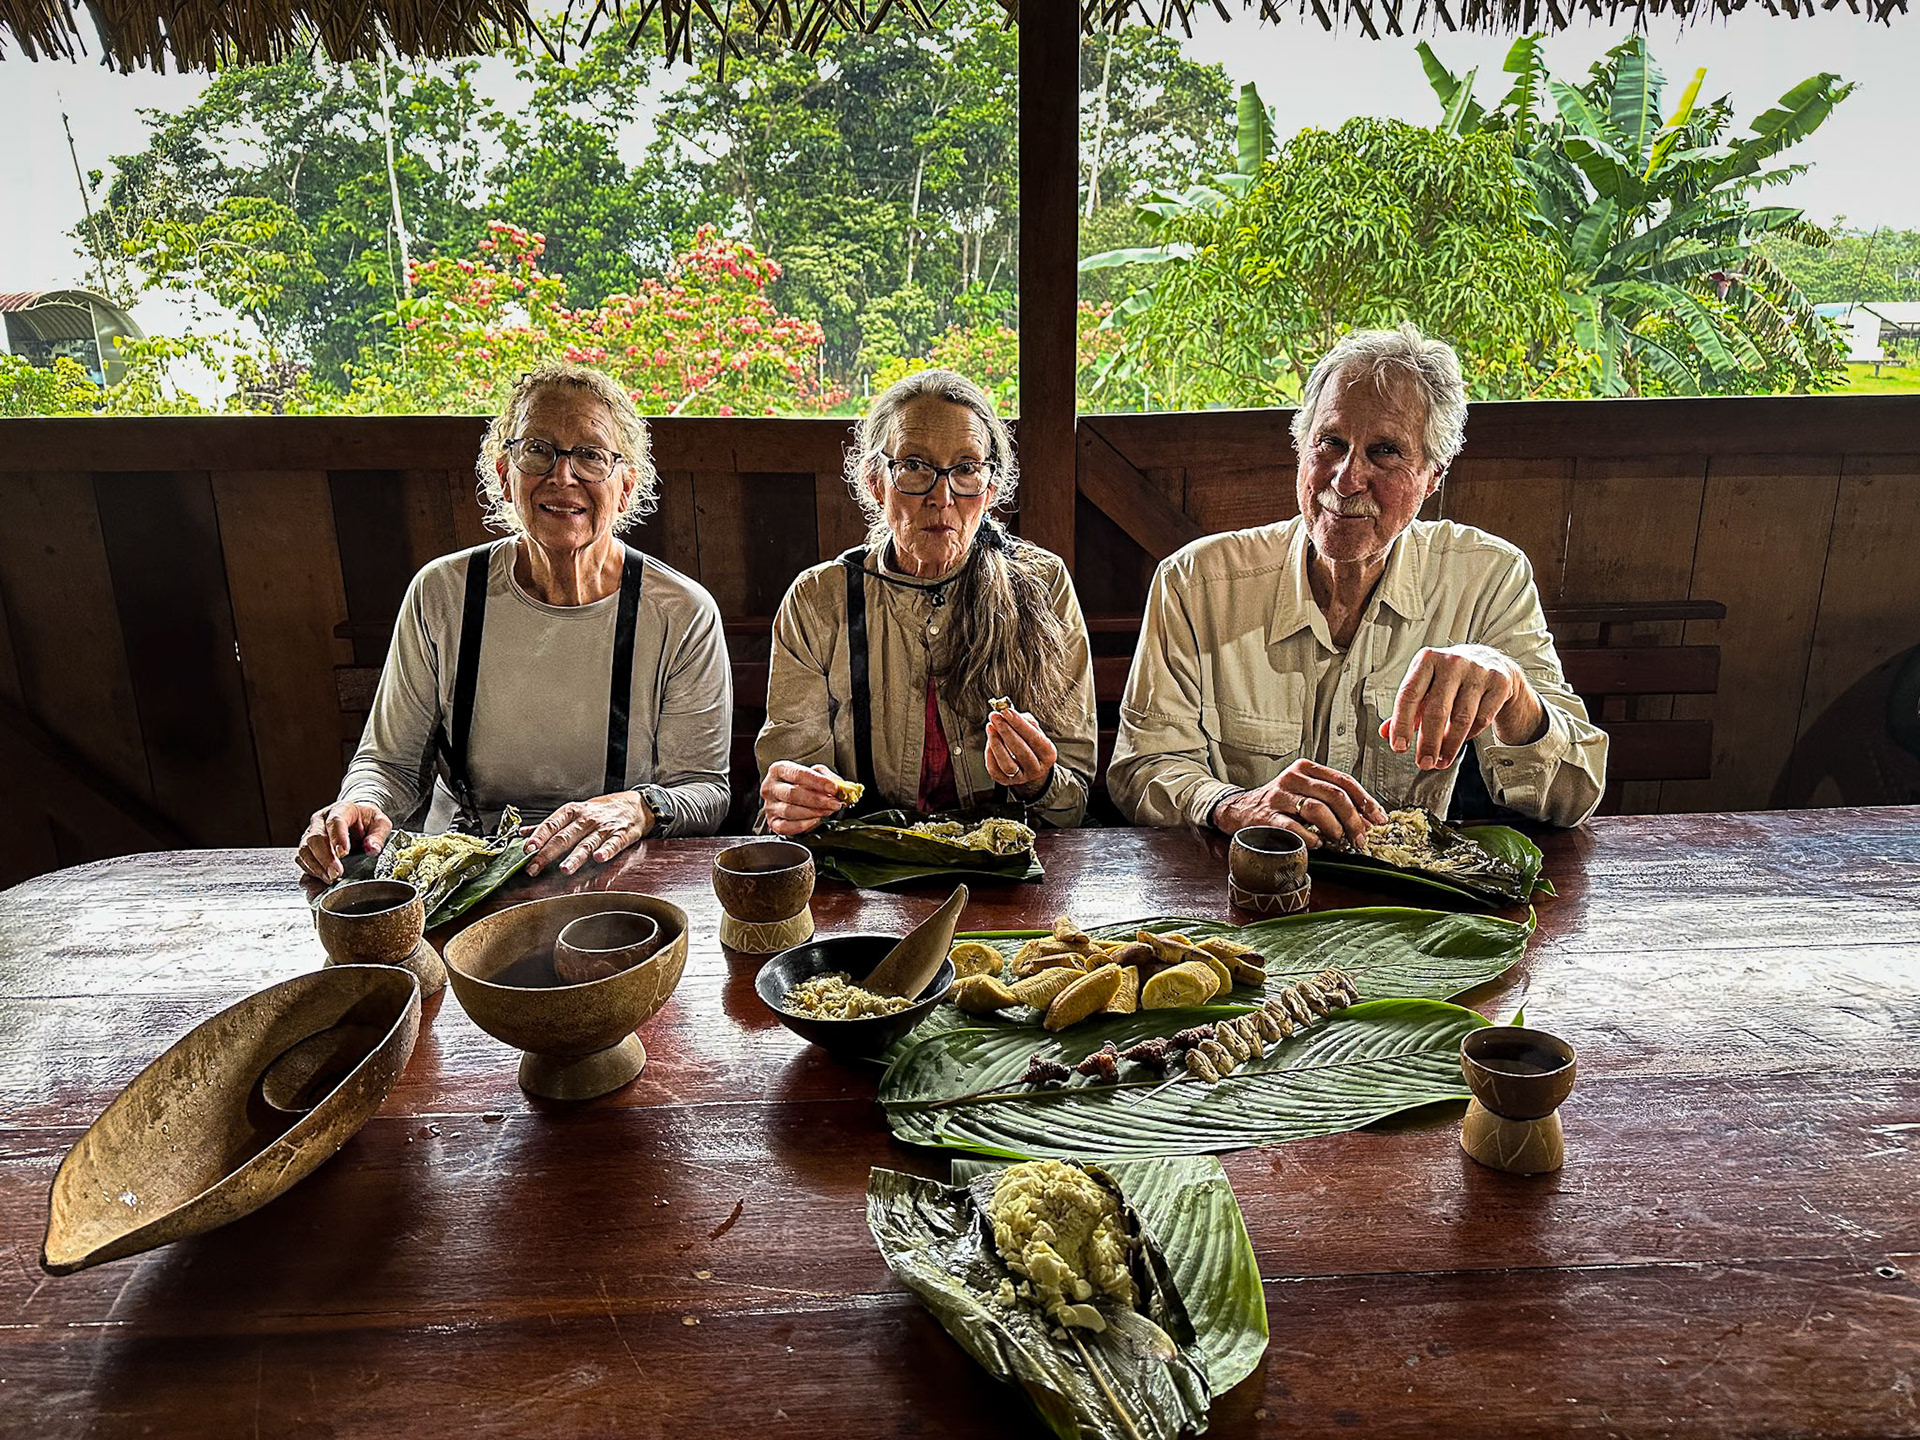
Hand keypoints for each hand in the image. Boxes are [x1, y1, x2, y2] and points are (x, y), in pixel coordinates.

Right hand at [297, 800, 392, 880]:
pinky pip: (301, 857)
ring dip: (316, 866)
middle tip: (336, 873)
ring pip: (304, 848)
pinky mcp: (307, 845)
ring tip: (330, 878)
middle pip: (315, 837)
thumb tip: (372, 849)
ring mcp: (311, 831)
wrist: (358, 819)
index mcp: (341, 809)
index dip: (338, 837)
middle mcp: (321, 819)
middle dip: (325, 857)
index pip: (335, 821)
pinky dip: (310, 869)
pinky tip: (323, 876)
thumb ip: (379, 835)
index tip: (344, 853)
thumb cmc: (368, 821)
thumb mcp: (381, 824)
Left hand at [519, 791, 652, 876]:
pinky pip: (613, 843)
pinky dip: (607, 850)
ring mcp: (605, 827)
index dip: (538, 837)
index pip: (552, 824)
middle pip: (564, 837)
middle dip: (547, 854)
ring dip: (575, 857)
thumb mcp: (576, 811)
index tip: (527, 849)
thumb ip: (550, 824)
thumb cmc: (603, 809)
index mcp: (573, 811)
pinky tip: (599, 858)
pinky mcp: (622, 835)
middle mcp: (587, 818)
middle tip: (534, 869)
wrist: (637, 804)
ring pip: (587, 843)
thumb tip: (523, 833)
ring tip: (564, 869)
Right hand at [761, 761, 847, 836]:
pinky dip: (803, 825)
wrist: (793, 793)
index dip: (818, 782)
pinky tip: (815, 820)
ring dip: (813, 812)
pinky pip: (786, 827)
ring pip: (790, 811)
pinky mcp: (772, 822)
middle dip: (817, 800)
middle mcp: (770, 787)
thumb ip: (828, 778)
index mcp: (779, 770)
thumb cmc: (804, 782)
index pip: (798, 774)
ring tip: (828, 810)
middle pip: (792, 794)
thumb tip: (840, 789)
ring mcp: (770, 806)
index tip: (834, 788)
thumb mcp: (816, 773)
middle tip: (834, 803)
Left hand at [985, 707, 1058, 801]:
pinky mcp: (1007, 782)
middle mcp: (1037, 768)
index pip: (1034, 738)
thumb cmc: (1031, 744)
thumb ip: (1025, 721)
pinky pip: (995, 770)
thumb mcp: (1035, 731)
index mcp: (1048, 754)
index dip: (1019, 724)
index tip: (1006, 712)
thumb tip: (1010, 714)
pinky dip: (990, 755)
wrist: (1030, 766)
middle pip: (1021, 751)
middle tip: (996, 717)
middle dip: (1006, 731)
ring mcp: (1022, 777)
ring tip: (991, 728)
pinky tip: (990, 742)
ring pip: (1007, 764)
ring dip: (997, 744)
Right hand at [1210, 759, 1387, 848]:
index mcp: (1306, 769)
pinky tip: (1316, 843)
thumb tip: (1367, 820)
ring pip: (1317, 809)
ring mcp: (1279, 796)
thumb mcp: (1305, 793)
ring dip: (1334, 828)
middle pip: (1335, 795)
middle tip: (1360, 837)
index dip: (1365, 800)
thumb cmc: (1280, 805)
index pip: (1344, 780)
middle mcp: (1293, 778)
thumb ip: (1333, 802)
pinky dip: (1311, 838)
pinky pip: (1296, 828)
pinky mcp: (1268, 816)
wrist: (1240, 812)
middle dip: (1354, 819)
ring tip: (1337, 839)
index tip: (1378, 818)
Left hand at [1383, 645, 1545, 770]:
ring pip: (1462, 718)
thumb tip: (1384, 733)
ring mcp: (1478, 670)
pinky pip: (1482, 718)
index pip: (1409, 695)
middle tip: (1423, 763)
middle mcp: (1452, 661)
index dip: (1401, 724)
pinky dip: (1469, 735)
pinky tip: (1459, 742)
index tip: (1399, 748)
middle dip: (1428, 742)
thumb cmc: (1449, 678)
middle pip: (1437, 710)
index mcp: (1426, 659)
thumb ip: (1406, 710)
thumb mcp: (1424, 687)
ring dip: (1449, 746)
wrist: (1490, 662)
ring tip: (1440, 762)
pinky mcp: (1499, 682)